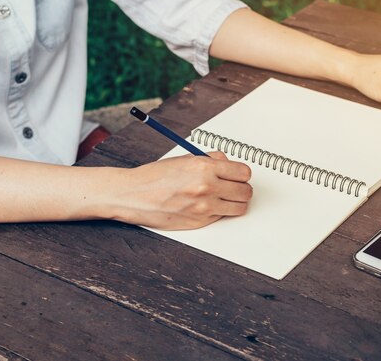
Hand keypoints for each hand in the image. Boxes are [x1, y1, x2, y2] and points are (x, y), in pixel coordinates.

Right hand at [106, 151, 252, 229]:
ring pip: (239, 208)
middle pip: (246, 192)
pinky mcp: (200, 222)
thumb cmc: (156, 176)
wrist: (134, 195)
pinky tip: (206, 205)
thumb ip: (210, 160)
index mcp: (204, 167)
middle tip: (233, 186)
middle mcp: (207, 187)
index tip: (238, 175)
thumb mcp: (185, 158)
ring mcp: (204, 207)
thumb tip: (228, 163)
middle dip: (242, 188)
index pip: (244, 172)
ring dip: (235, 202)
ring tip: (224, 197)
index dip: (242, 174)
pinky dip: (219, 212)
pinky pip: (222, 217)